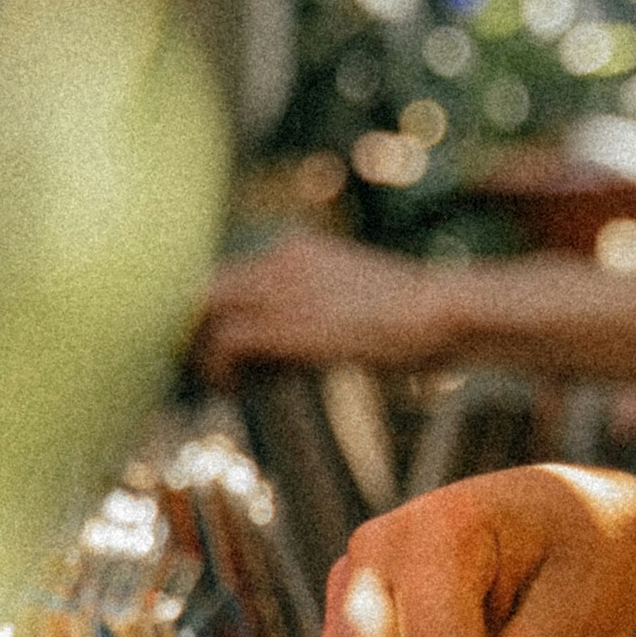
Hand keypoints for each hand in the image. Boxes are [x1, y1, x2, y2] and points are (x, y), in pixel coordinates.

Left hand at [193, 231, 470, 384]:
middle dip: (195, 326)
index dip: (215, 311)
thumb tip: (292, 346)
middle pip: (206, 286)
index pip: (232, 274)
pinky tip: (235, 388)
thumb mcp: (355, 301)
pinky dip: (220, 369)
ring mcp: (280, 288)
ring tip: (219, 380)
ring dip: (202, 350)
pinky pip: (225, 343)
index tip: (212, 343)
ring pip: (204, 311)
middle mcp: (280, 259)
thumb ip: (317, 310)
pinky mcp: (284, 323)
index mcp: (298, 249)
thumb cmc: (417, 318)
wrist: (441, 311)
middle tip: (197, 363)